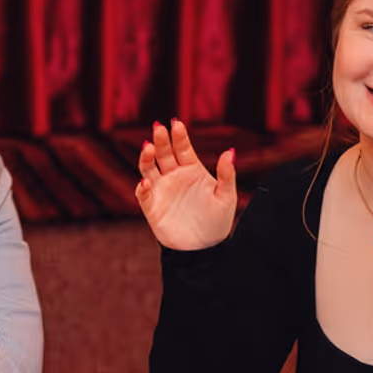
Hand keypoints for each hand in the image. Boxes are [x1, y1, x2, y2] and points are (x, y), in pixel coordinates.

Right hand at [136, 119, 236, 248]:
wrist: (204, 248)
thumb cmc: (217, 222)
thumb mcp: (226, 197)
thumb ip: (227, 175)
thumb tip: (229, 151)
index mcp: (192, 170)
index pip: (183, 148)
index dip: (178, 135)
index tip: (176, 124)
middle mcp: (174, 176)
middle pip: (164, 153)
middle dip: (160, 140)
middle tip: (158, 128)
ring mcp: (162, 190)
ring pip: (148, 168)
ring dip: (146, 157)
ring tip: (148, 148)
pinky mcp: (152, 207)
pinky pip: (143, 194)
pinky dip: (142, 187)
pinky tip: (146, 181)